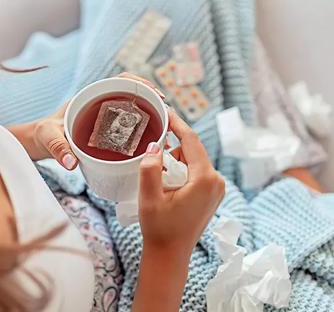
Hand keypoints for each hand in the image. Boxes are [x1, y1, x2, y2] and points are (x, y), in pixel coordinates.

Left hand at [10, 73, 163, 169]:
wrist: (38, 142)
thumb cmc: (42, 134)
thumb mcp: (48, 137)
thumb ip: (58, 148)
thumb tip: (72, 163)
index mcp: (90, 95)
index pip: (122, 80)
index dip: (142, 84)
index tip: (158, 95)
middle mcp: (101, 103)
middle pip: (134, 95)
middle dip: (153, 102)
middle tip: (168, 118)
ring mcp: (105, 117)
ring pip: (134, 112)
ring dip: (150, 117)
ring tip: (164, 132)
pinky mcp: (107, 131)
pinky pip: (128, 127)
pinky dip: (141, 132)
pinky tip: (149, 145)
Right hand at [138, 109, 224, 251]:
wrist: (170, 254)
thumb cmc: (159, 229)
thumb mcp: (148, 197)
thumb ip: (150, 168)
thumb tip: (154, 146)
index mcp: (204, 179)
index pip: (191, 140)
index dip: (176, 123)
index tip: (164, 110)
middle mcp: (216, 181)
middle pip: (191, 150)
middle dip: (171, 149)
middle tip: (151, 160)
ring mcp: (216, 188)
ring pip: (193, 160)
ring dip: (174, 162)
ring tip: (159, 183)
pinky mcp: (212, 193)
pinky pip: (196, 171)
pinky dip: (181, 171)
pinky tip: (168, 186)